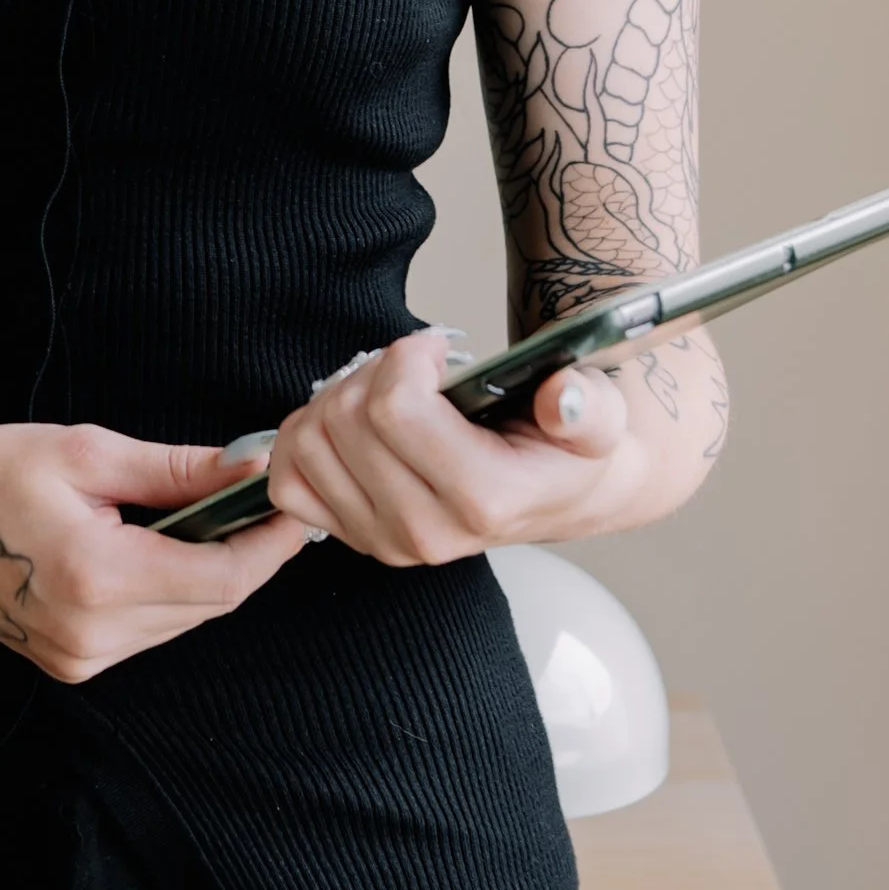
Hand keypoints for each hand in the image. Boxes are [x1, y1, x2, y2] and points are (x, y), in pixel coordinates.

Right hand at [0, 421, 308, 683]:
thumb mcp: (86, 452)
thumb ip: (177, 469)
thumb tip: (252, 468)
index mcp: (97, 577)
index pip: (222, 580)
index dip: (270, 547)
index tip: (296, 509)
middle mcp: (91, 634)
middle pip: (209, 604)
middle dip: (243, 553)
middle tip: (257, 500)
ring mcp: (78, 658)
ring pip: (183, 621)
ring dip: (204, 573)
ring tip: (198, 518)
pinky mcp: (70, 665)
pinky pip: (148, 632)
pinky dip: (165, 591)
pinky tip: (150, 550)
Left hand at [262, 334, 634, 564]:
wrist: (559, 493)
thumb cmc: (568, 448)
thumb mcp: (600, 417)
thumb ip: (587, 405)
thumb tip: (562, 398)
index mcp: (485, 501)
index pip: (396, 409)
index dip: (407, 356)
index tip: (436, 349)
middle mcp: (426, 532)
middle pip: (345, 419)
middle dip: (372, 369)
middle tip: (410, 365)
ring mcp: (383, 540)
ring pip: (308, 442)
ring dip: (335, 396)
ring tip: (383, 390)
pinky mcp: (352, 536)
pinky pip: (289, 480)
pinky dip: (303, 438)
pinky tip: (346, 421)